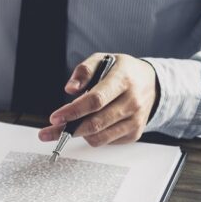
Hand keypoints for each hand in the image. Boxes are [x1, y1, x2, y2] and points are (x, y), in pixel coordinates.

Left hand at [38, 53, 158, 145]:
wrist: (152, 84)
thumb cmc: (123, 71)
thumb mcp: (103, 59)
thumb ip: (84, 70)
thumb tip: (70, 89)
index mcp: (123, 80)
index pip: (95, 100)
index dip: (73, 111)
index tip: (55, 117)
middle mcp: (132, 102)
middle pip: (95, 123)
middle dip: (68, 130)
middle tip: (48, 131)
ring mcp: (135, 120)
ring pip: (99, 137)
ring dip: (79, 134)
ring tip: (70, 126)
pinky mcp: (134, 133)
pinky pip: (106, 142)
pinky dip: (93, 136)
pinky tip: (91, 125)